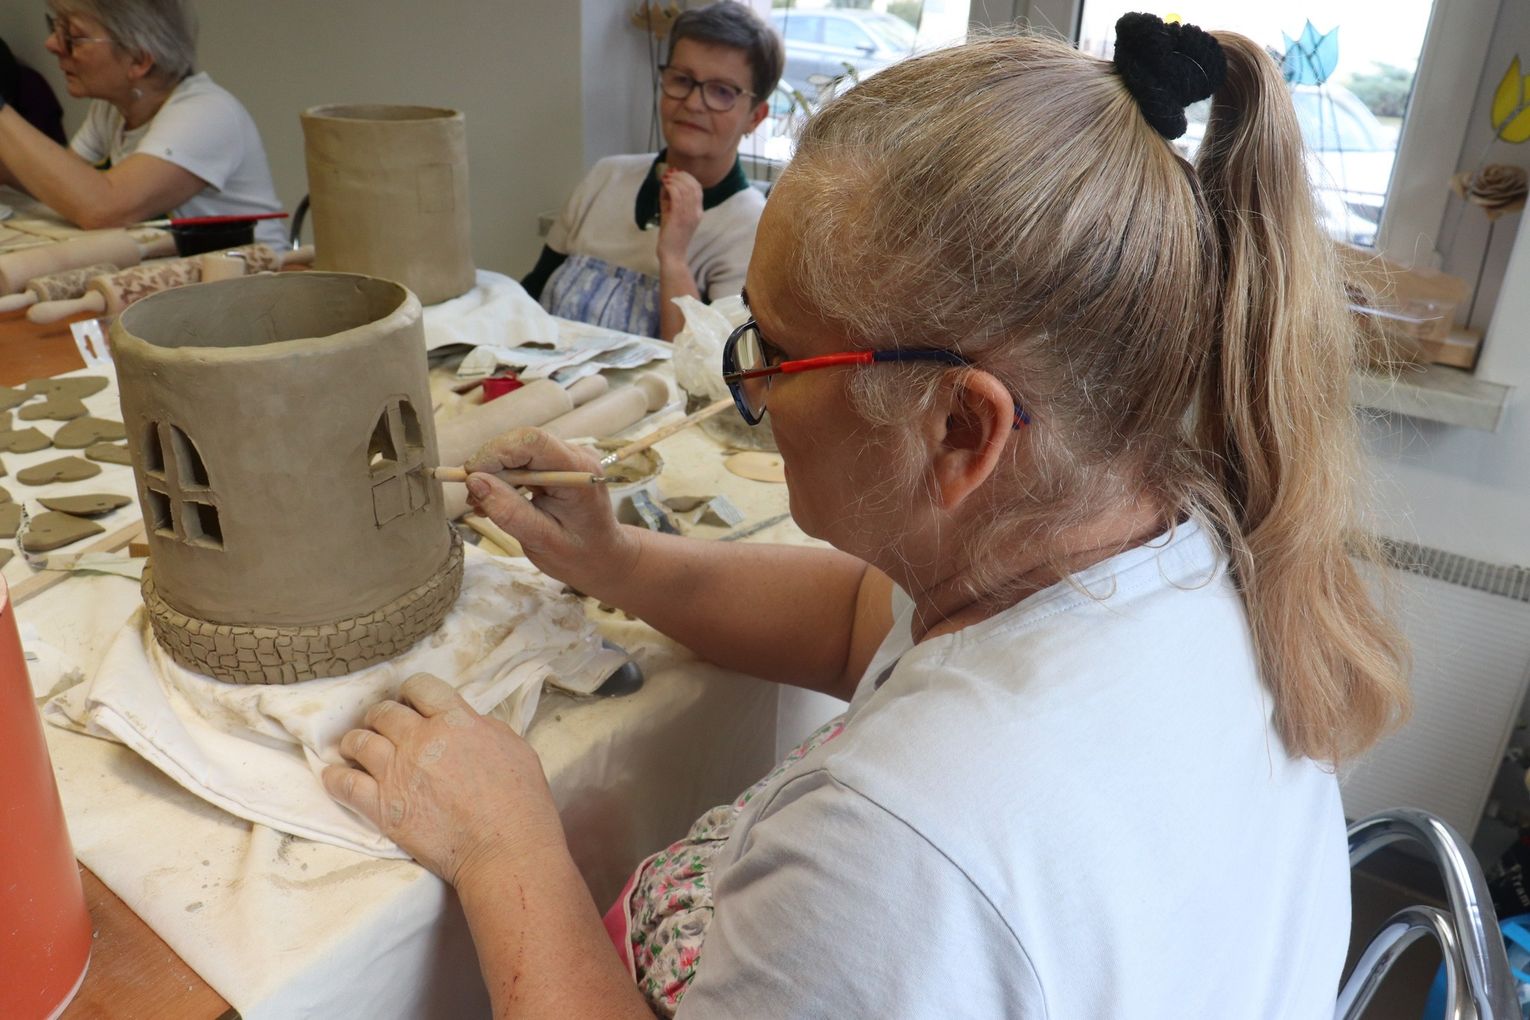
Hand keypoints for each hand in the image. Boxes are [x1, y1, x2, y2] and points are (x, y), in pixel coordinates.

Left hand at [323, 673, 565, 885]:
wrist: (506, 850)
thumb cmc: (521, 803)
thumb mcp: (514, 747)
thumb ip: (482, 728)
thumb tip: (465, 724)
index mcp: (456, 720)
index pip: (420, 687)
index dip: (412, 693)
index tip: (410, 703)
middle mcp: (422, 739)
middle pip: (384, 712)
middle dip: (382, 717)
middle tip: (384, 729)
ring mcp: (398, 772)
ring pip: (358, 741)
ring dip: (356, 742)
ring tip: (357, 750)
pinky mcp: (383, 807)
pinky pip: (343, 784)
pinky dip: (335, 778)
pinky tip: (335, 777)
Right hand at [462, 427, 640, 594]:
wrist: (604, 557)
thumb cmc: (579, 555)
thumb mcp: (541, 541)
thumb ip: (509, 512)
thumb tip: (475, 482)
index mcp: (578, 472)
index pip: (532, 441)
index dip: (496, 452)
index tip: (471, 478)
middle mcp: (575, 456)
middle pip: (521, 442)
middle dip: (490, 465)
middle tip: (473, 500)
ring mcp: (567, 457)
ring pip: (517, 451)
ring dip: (493, 474)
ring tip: (482, 506)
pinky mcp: (556, 464)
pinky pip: (522, 462)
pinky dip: (503, 478)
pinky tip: (495, 501)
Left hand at [656, 168, 702, 262]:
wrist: (672, 254)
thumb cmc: (671, 236)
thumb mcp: (671, 214)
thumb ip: (669, 199)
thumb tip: (664, 182)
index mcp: (698, 211)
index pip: (698, 188)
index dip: (688, 177)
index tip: (676, 172)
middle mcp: (696, 212)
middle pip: (693, 186)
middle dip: (681, 175)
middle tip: (669, 172)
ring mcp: (689, 215)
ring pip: (685, 189)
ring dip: (674, 179)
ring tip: (665, 177)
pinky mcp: (680, 218)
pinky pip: (678, 196)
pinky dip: (671, 187)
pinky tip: (664, 185)